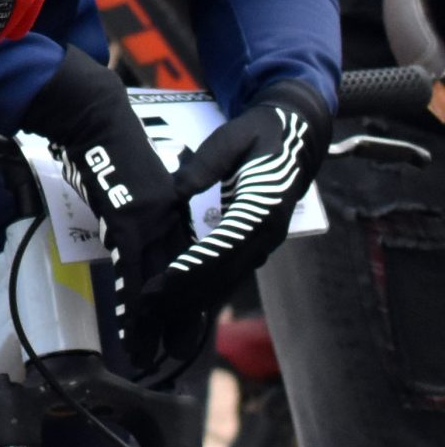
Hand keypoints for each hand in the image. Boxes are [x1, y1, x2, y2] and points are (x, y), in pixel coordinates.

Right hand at [21, 46, 188, 367]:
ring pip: (158, 281)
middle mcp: (169, 216)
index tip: (178, 325)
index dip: (181, 298)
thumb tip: (123, 228)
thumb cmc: (103, 137)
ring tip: (147, 351)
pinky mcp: (133, 217)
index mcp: (171, 207)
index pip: (181, 262)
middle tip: (169, 354)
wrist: (94, 112)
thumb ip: (133, 203)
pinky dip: (132, 299)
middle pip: (176, 279)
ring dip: (151, 321)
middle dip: (172, 321)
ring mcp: (153, 218)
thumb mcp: (127, 175)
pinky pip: (134, 268)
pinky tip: (130, 324)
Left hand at [162, 82, 330, 313]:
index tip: (164, 282)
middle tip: (150, 306)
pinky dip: (206, 288)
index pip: (224, 246)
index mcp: (263, 207)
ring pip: (228, 277)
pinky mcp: (256, 242)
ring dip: (195, 297)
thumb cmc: (260, 134)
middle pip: (225, 271)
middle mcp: (267, 232)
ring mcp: (265, 241)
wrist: (296, 139)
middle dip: (187, 291)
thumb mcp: (233, 138)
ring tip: (159, 312)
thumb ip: (207, 164)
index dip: (193, 266)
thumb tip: (178, 190)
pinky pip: (230, 271)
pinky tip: (183, 303)